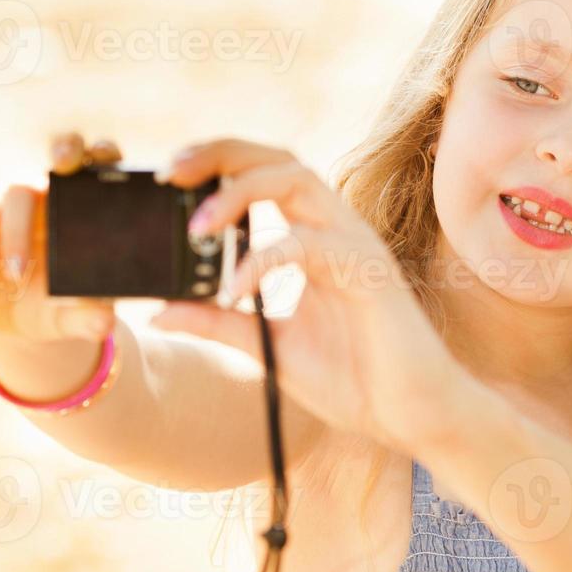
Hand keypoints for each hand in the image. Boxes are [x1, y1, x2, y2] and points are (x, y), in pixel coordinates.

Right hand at [0, 132, 123, 342]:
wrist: (18, 317)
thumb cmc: (61, 307)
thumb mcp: (76, 317)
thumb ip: (90, 318)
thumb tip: (103, 323)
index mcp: (93, 208)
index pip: (108, 164)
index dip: (108, 154)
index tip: (109, 162)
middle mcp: (58, 193)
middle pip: (67, 148)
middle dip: (68, 149)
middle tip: (64, 169)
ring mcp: (19, 198)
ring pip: (17, 187)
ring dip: (19, 230)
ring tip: (19, 276)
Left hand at [147, 138, 460, 450]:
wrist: (412, 416)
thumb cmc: (355, 380)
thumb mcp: (269, 346)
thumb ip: (218, 321)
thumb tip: (159, 310)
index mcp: (314, 241)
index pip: (267, 175)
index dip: (219, 164)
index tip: (169, 176)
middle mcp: (337, 232)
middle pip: (280, 160)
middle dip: (222, 155)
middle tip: (171, 171)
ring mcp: (356, 247)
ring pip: (298, 181)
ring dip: (240, 192)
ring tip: (197, 226)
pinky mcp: (368, 272)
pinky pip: (308, 246)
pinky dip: (263, 261)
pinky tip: (235, 290)